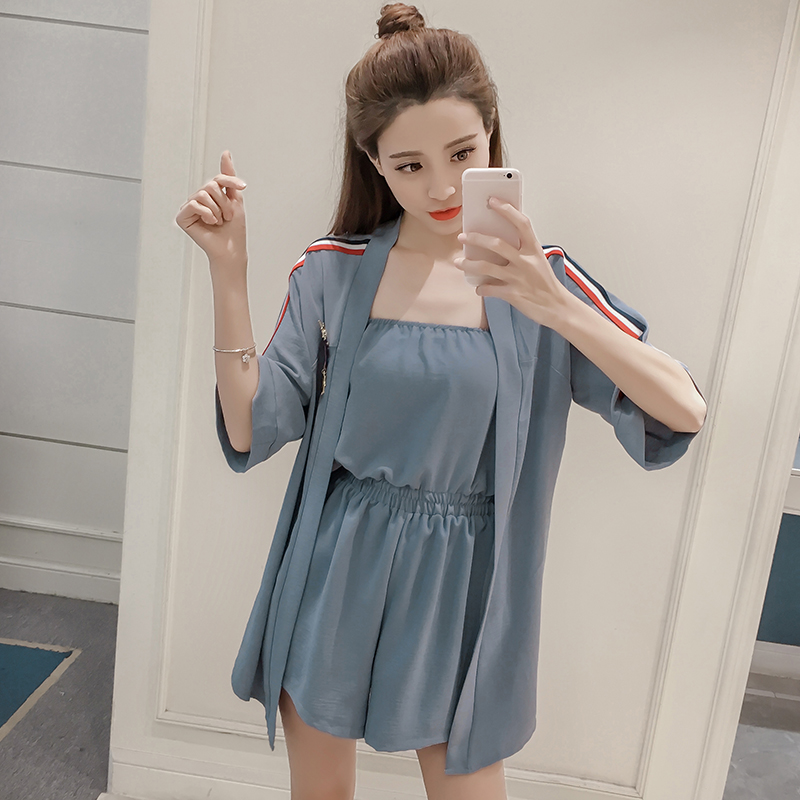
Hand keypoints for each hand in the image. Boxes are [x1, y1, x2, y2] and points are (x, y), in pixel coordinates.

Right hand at [175, 150, 247, 277]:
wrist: (231, 249)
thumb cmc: (234, 229)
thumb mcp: (235, 199)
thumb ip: (228, 177)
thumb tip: (225, 153)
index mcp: (209, 195)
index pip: (217, 178)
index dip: (230, 181)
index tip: (242, 187)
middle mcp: (197, 199)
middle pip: (210, 185)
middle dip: (224, 201)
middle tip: (227, 216)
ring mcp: (189, 207)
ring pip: (203, 194)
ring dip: (217, 209)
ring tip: (219, 220)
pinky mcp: (182, 217)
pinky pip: (194, 204)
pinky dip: (207, 213)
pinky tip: (210, 222)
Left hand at [454, 197, 570, 328]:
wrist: (557, 307)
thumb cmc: (545, 283)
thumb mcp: (538, 261)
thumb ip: (521, 251)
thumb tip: (495, 242)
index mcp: (534, 250)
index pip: (521, 223)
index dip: (507, 210)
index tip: (492, 201)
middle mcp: (526, 261)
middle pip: (497, 244)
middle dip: (476, 238)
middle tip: (463, 236)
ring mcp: (518, 278)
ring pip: (486, 267)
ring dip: (469, 264)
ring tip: (458, 262)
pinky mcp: (512, 294)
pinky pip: (489, 289)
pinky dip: (481, 288)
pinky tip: (478, 287)